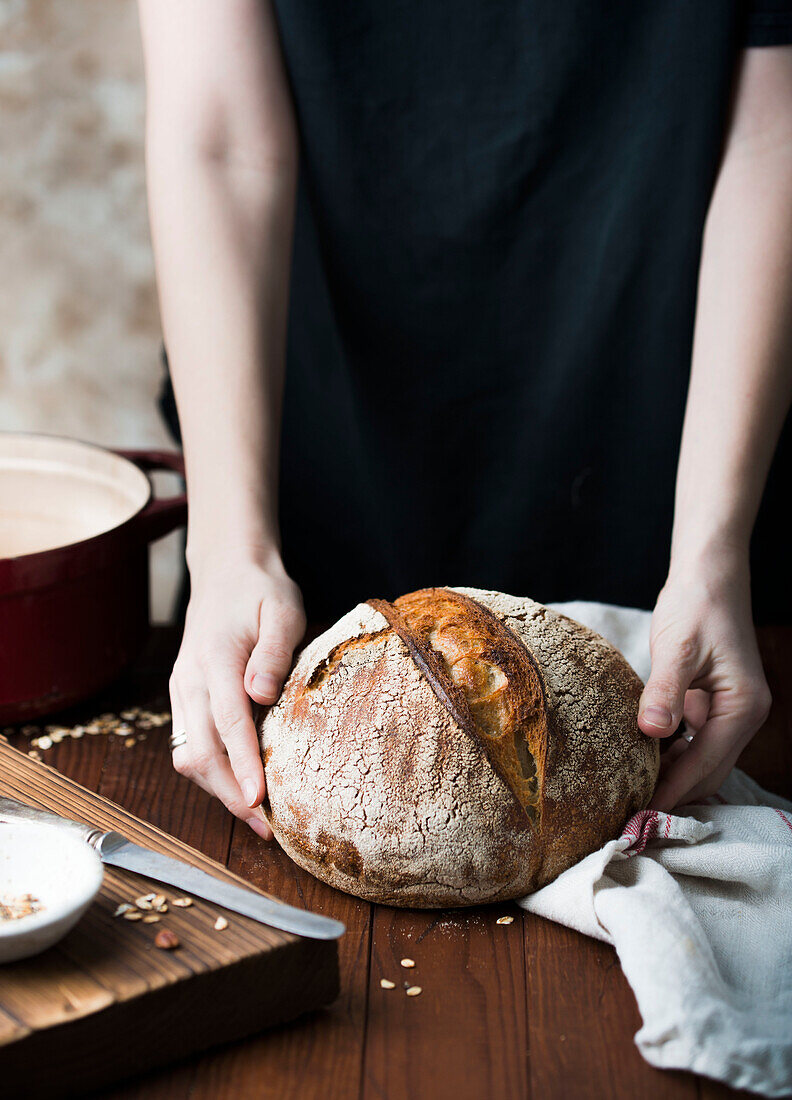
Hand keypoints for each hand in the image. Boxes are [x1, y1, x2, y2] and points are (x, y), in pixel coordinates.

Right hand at [168, 554, 305, 836]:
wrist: (225, 569)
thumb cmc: (261, 589)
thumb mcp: (283, 609)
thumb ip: (274, 652)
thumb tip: (261, 696)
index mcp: (215, 659)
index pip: (228, 724)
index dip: (243, 766)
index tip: (260, 800)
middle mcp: (189, 681)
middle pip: (199, 753)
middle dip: (230, 795)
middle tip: (268, 827)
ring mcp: (181, 691)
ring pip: (187, 755)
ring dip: (219, 789)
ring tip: (258, 817)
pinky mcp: (183, 697)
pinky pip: (188, 744)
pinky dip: (212, 772)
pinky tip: (240, 786)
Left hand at [638, 549, 770, 811]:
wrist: (708, 576)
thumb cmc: (696, 605)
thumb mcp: (676, 647)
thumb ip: (665, 691)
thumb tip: (652, 733)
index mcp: (743, 707)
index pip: (705, 764)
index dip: (673, 791)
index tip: (640, 814)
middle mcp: (743, 715)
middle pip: (708, 771)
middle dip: (673, 792)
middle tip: (629, 813)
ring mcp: (730, 710)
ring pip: (702, 759)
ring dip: (672, 776)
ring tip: (630, 793)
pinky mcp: (713, 702)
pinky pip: (694, 740)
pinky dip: (672, 754)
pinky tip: (642, 759)